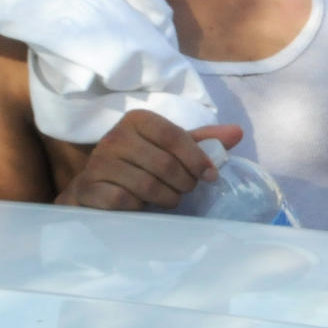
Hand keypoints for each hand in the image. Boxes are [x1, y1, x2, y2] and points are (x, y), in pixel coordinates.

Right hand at [54, 111, 242, 210]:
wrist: (96, 188)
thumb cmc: (141, 164)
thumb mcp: (172, 148)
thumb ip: (204, 140)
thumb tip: (238, 132)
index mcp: (138, 120)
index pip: (175, 136)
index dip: (197, 158)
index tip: (210, 176)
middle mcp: (115, 136)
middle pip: (165, 164)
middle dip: (184, 183)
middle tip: (186, 189)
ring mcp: (98, 162)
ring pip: (147, 185)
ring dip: (167, 198)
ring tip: (169, 198)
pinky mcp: (88, 188)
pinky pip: (124, 201)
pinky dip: (140, 207)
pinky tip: (142, 206)